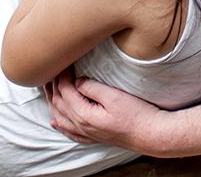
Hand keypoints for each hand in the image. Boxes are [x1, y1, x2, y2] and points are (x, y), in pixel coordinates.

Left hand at [46, 69, 167, 154]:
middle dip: (54, 86)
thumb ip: (92, 88)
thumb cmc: (137, 114)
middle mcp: (81, 126)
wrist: (151, 134)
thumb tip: (77, 82)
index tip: (67, 62)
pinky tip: (56, 122)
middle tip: (55, 71)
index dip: (62, 75)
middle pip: (59, 104)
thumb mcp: (114, 96)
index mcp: (84, 115)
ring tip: (49, 89)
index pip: (65, 91)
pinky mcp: (94, 137)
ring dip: (53, 102)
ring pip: (60, 117)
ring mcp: (87, 133)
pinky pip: (70, 132)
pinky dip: (60, 124)